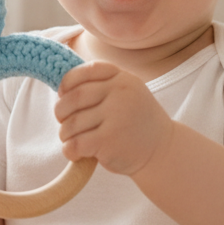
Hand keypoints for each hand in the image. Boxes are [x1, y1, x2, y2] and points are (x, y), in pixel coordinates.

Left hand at [53, 61, 176, 175]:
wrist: (162, 151)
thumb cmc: (136, 122)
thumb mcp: (127, 94)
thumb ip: (101, 86)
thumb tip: (61, 89)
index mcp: (123, 78)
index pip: (85, 71)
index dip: (67, 82)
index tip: (63, 94)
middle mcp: (120, 93)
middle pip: (74, 97)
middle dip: (61, 111)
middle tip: (63, 120)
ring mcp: (115, 116)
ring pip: (72, 123)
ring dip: (65, 133)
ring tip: (71, 139)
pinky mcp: (109, 141)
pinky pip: (76, 143)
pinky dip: (69, 149)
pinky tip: (75, 152)